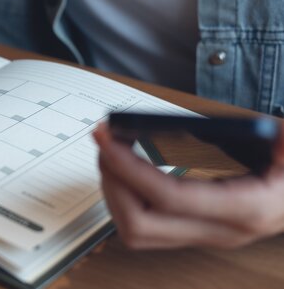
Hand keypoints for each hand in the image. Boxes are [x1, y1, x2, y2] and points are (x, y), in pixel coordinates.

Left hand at [94, 122, 283, 248]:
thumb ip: (283, 142)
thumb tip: (276, 134)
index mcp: (246, 209)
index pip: (170, 198)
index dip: (131, 169)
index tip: (108, 139)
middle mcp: (222, 231)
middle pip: (141, 225)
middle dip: (112, 182)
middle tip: (104, 142)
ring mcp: (206, 236)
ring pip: (137, 232)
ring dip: (113, 192)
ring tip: (109, 153)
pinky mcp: (195, 232)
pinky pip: (145, 227)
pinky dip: (124, 198)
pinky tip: (124, 169)